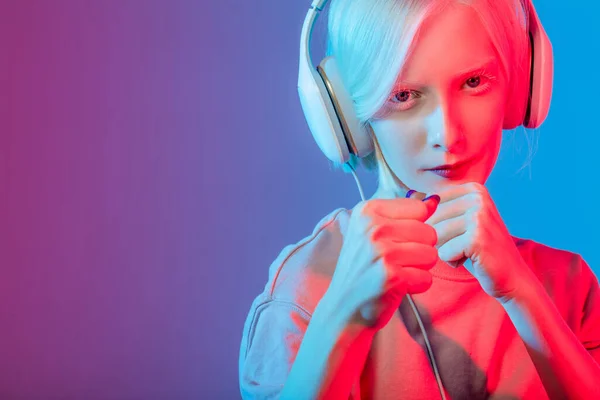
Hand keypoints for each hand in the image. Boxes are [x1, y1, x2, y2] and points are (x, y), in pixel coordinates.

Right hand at [322, 191, 439, 331]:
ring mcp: (381, 252)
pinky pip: (427, 278)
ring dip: (419, 269)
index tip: (393, 241)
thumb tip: (434, 200)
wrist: (344, 308)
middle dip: (419, 250)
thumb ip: (402, 215)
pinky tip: (397, 287)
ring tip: (397, 273)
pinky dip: (416, 286)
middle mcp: (372, 228)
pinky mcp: (392, 276)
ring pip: (431, 254)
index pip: (418, 209)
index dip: (414, 229)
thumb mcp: (372, 234)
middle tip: (395, 262)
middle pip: (429, 232)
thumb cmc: (363, 269)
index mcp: (366, 211)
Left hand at [424, 182, 533, 301]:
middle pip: (431, 219)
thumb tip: (409, 193)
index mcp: (473, 188)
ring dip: (446, 250)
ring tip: (467, 251)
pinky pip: (443, 252)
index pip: (429, 203)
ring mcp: (479, 215)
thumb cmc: (477, 250)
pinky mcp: (477, 237)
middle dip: (440, 239)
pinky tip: (472, 259)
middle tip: (464, 245)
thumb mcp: (457, 221)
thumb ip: (437, 207)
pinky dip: (452, 261)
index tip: (459, 232)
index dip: (435, 225)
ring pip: (435, 236)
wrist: (511, 276)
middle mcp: (478, 197)